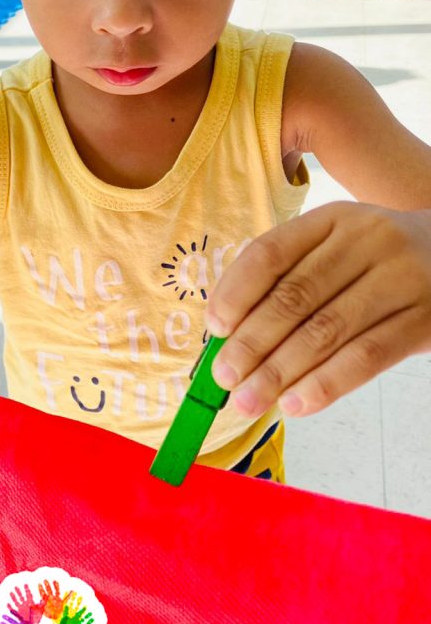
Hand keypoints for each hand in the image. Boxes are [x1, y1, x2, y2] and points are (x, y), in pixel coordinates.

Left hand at [207, 203, 430, 418]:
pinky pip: (366, 357)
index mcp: (333, 219)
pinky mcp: (424, 320)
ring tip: (248, 400)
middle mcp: (367, 241)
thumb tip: (230, 335)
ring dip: (279, 372)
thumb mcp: (337, 246)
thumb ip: (289, 278)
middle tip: (223, 378)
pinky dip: (325, 384)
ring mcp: (399, 279)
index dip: (236, 292)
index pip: (271, 253)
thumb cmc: (377, 261)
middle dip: (251, 343)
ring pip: (325, 331)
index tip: (214, 328)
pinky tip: (295, 404)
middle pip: (294, 297)